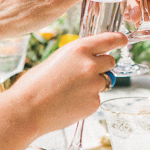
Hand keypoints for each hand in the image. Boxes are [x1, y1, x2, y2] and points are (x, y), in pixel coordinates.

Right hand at [10, 31, 125, 136]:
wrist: (27, 110)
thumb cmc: (34, 84)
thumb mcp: (56, 59)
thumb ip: (76, 57)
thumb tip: (89, 60)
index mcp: (79, 49)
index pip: (109, 40)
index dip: (118, 40)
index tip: (123, 40)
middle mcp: (90, 65)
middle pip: (110, 62)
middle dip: (102, 66)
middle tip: (84, 74)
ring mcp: (94, 85)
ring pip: (104, 82)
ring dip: (93, 85)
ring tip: (70, 91)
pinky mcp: (94, 103)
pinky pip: (96, 98)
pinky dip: (86, 100)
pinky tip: (69, 102)